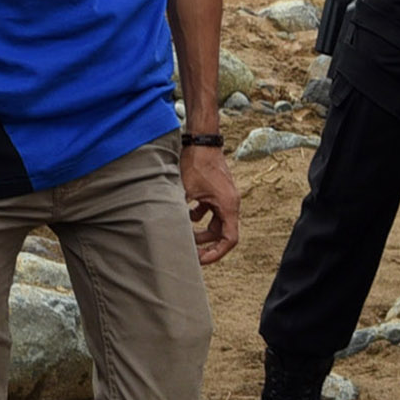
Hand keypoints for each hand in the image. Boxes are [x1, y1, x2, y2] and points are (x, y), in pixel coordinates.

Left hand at [181, 138, 241, 265]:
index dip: (216, 253)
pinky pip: (211, 211)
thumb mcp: (184, 191)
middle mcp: (230, 203)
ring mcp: (224, 196)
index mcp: (228, 206)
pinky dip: (199, 216)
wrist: (201, 140)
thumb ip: (180, 213)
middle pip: (222, 233)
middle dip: (205, 244)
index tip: (200, 260)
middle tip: (189, 252)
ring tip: (183, 233)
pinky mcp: (216, 191)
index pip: (229, 239)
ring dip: (201, 230)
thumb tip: (169, 232)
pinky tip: (185, 213)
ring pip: (215, 223)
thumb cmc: (196, 163)